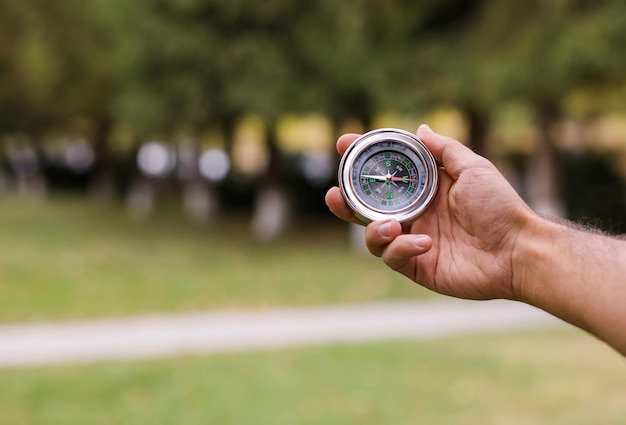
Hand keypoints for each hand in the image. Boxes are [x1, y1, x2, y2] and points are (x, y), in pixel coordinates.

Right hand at [326, 125, 535, 300]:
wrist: (517, 250)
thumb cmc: (500, 206)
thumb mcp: (473, 168)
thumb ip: (444, 149)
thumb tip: (420, 129)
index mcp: (424, 191)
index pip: (384, 174)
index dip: (361, 161)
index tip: (344, 143)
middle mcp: (414, 215)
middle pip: (367, 209)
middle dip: (345, 202)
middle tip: (334, 195)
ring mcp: (413, 241)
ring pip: (372, 237)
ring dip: (373, 230)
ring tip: (390, 225)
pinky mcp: (418, 267)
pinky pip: (393, 258)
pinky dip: (401, 248)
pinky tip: (424, 242)